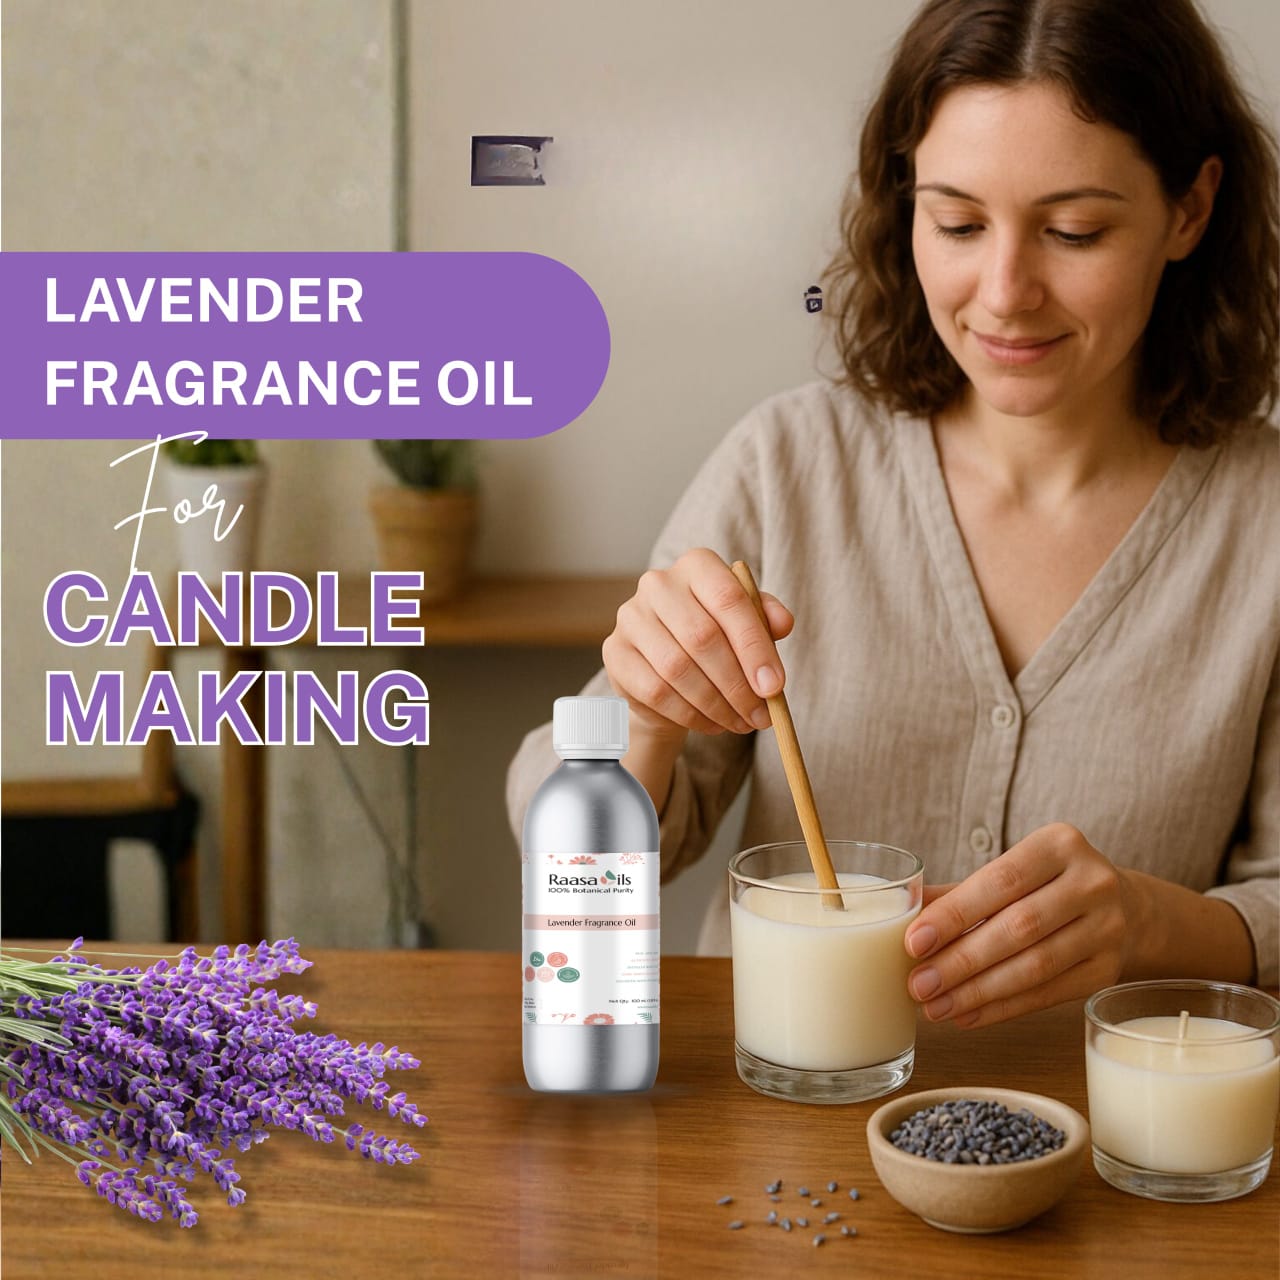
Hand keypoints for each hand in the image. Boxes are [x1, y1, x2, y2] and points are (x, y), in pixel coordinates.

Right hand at [601, 548, 793, 740]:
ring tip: (740, 723)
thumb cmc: (715, 638)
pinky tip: (711, 723)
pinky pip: (656, 691)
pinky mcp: (615, 652)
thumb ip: (766, 619)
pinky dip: (689, 714)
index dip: (754, 646)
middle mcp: (658, 584)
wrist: (667, 666)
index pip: (729, 599)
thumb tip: (783, 623)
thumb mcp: (746, 624)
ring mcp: (631, 617)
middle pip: (702, 637)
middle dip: (737, 685)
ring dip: (716, 705)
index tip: (775, 686)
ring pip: (678, 668)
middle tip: (761, 715)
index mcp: (697, 565)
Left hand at [903, 823, 1135, 1028]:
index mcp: (1059, 844)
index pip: (1000, 882)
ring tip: (936, 1006)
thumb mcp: (1012, 873)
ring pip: (1035, 966)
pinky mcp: (1108, 970)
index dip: (955, 914)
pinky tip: (968, 1015)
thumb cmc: (1047, 885)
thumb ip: (960, 892)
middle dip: (961, 961)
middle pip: (1018, 928)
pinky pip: (1049, 994)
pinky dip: (1004, 1008)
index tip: (913, 942)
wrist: (1126, 908)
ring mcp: (1108, 928)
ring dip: (979, 991)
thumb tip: (901, 912)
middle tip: (918, 985)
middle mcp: (1092, 883)